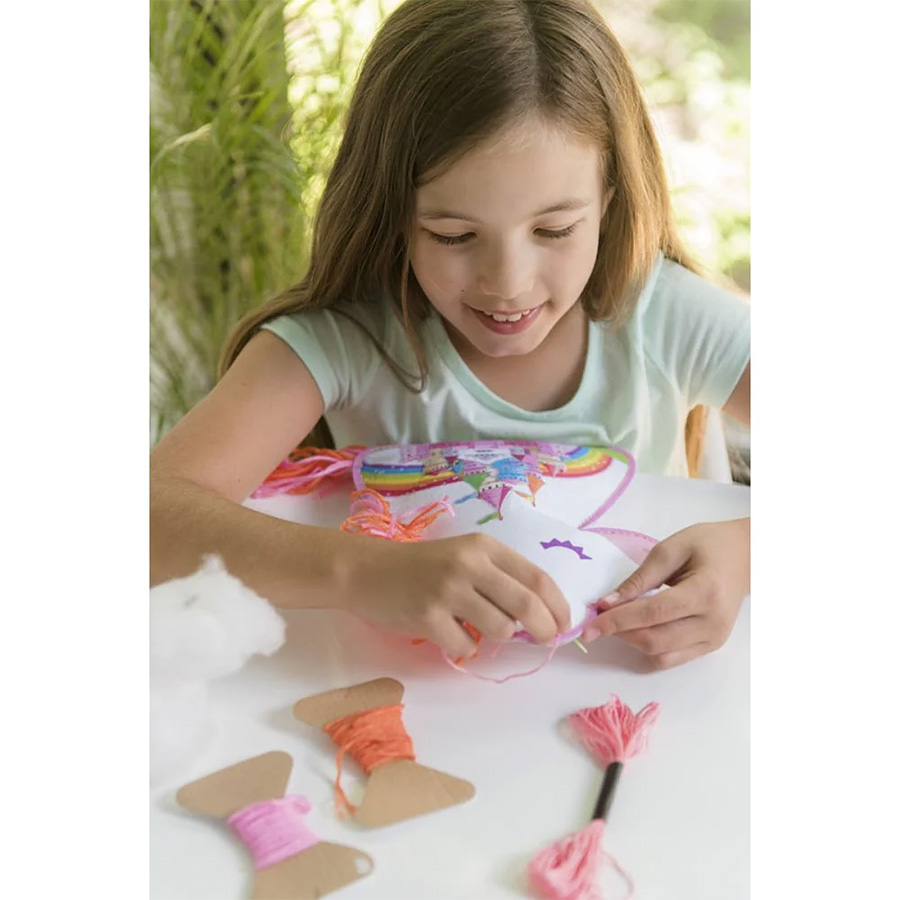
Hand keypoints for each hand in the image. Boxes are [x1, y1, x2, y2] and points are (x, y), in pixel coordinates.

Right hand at [344, 532, 570, 658]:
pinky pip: (466, 646)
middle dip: (545, 628)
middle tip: (546, 639)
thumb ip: (499, 577)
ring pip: (500, 629)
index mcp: (483, 546)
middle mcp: (469, 564)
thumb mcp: (464, 556)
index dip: (558, 605)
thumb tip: (540, 614)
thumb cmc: (422, 566)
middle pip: (527, 606)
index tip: (563, 622)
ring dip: (498, 635)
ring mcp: (448, 591)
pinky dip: (464, 646)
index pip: (537, 577)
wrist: (367, 571)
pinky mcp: (428, 617)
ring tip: (477, 625)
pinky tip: (448, 631)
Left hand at [582, 518, 749, 668]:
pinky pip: (672, 658)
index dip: (617, 620)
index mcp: (704, 592)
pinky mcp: (711, 646)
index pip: (652, 613)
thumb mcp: (670, 549)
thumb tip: (607, 603)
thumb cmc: (708, 545)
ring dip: (632, 642)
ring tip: (619, 621)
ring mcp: (714, 639)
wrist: (746, 555)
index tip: (590, 625)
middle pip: (655, 640)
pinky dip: (649, 648)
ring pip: (661, 655)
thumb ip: (639, 578)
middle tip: (599, 620)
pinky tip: (639, 629)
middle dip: (620, 633)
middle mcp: (712, 623)